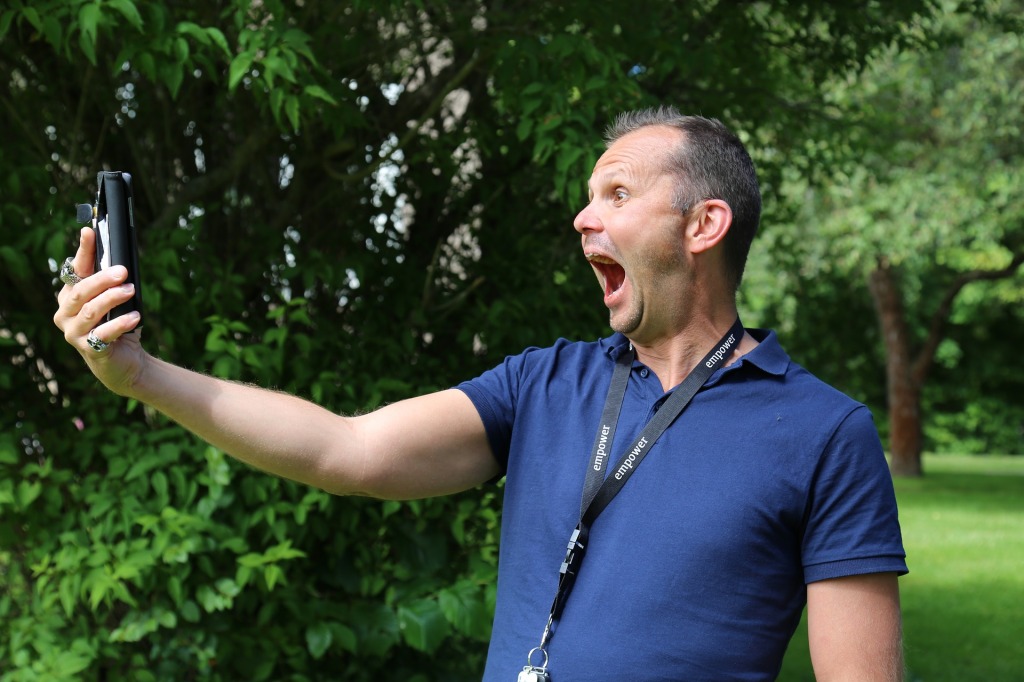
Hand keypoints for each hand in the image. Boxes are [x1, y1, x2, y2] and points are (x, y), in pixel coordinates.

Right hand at [53, 226, 147, 396]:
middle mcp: (65, 313)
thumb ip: (113, 282)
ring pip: (90, 311)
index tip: (89, 233)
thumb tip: (122, 258)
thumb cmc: (117, 324)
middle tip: (123, 272)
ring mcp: (74, 332)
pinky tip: (135, 317)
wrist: (123, 361)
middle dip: (102, 279)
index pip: (75, 270)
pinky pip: (103, 333)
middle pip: (80, 291)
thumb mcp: (115, 300)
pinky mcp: (88, 348)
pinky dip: (120, 324)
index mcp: (70, 295)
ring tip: (130, 291)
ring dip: (112, 299)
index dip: (83, 251)